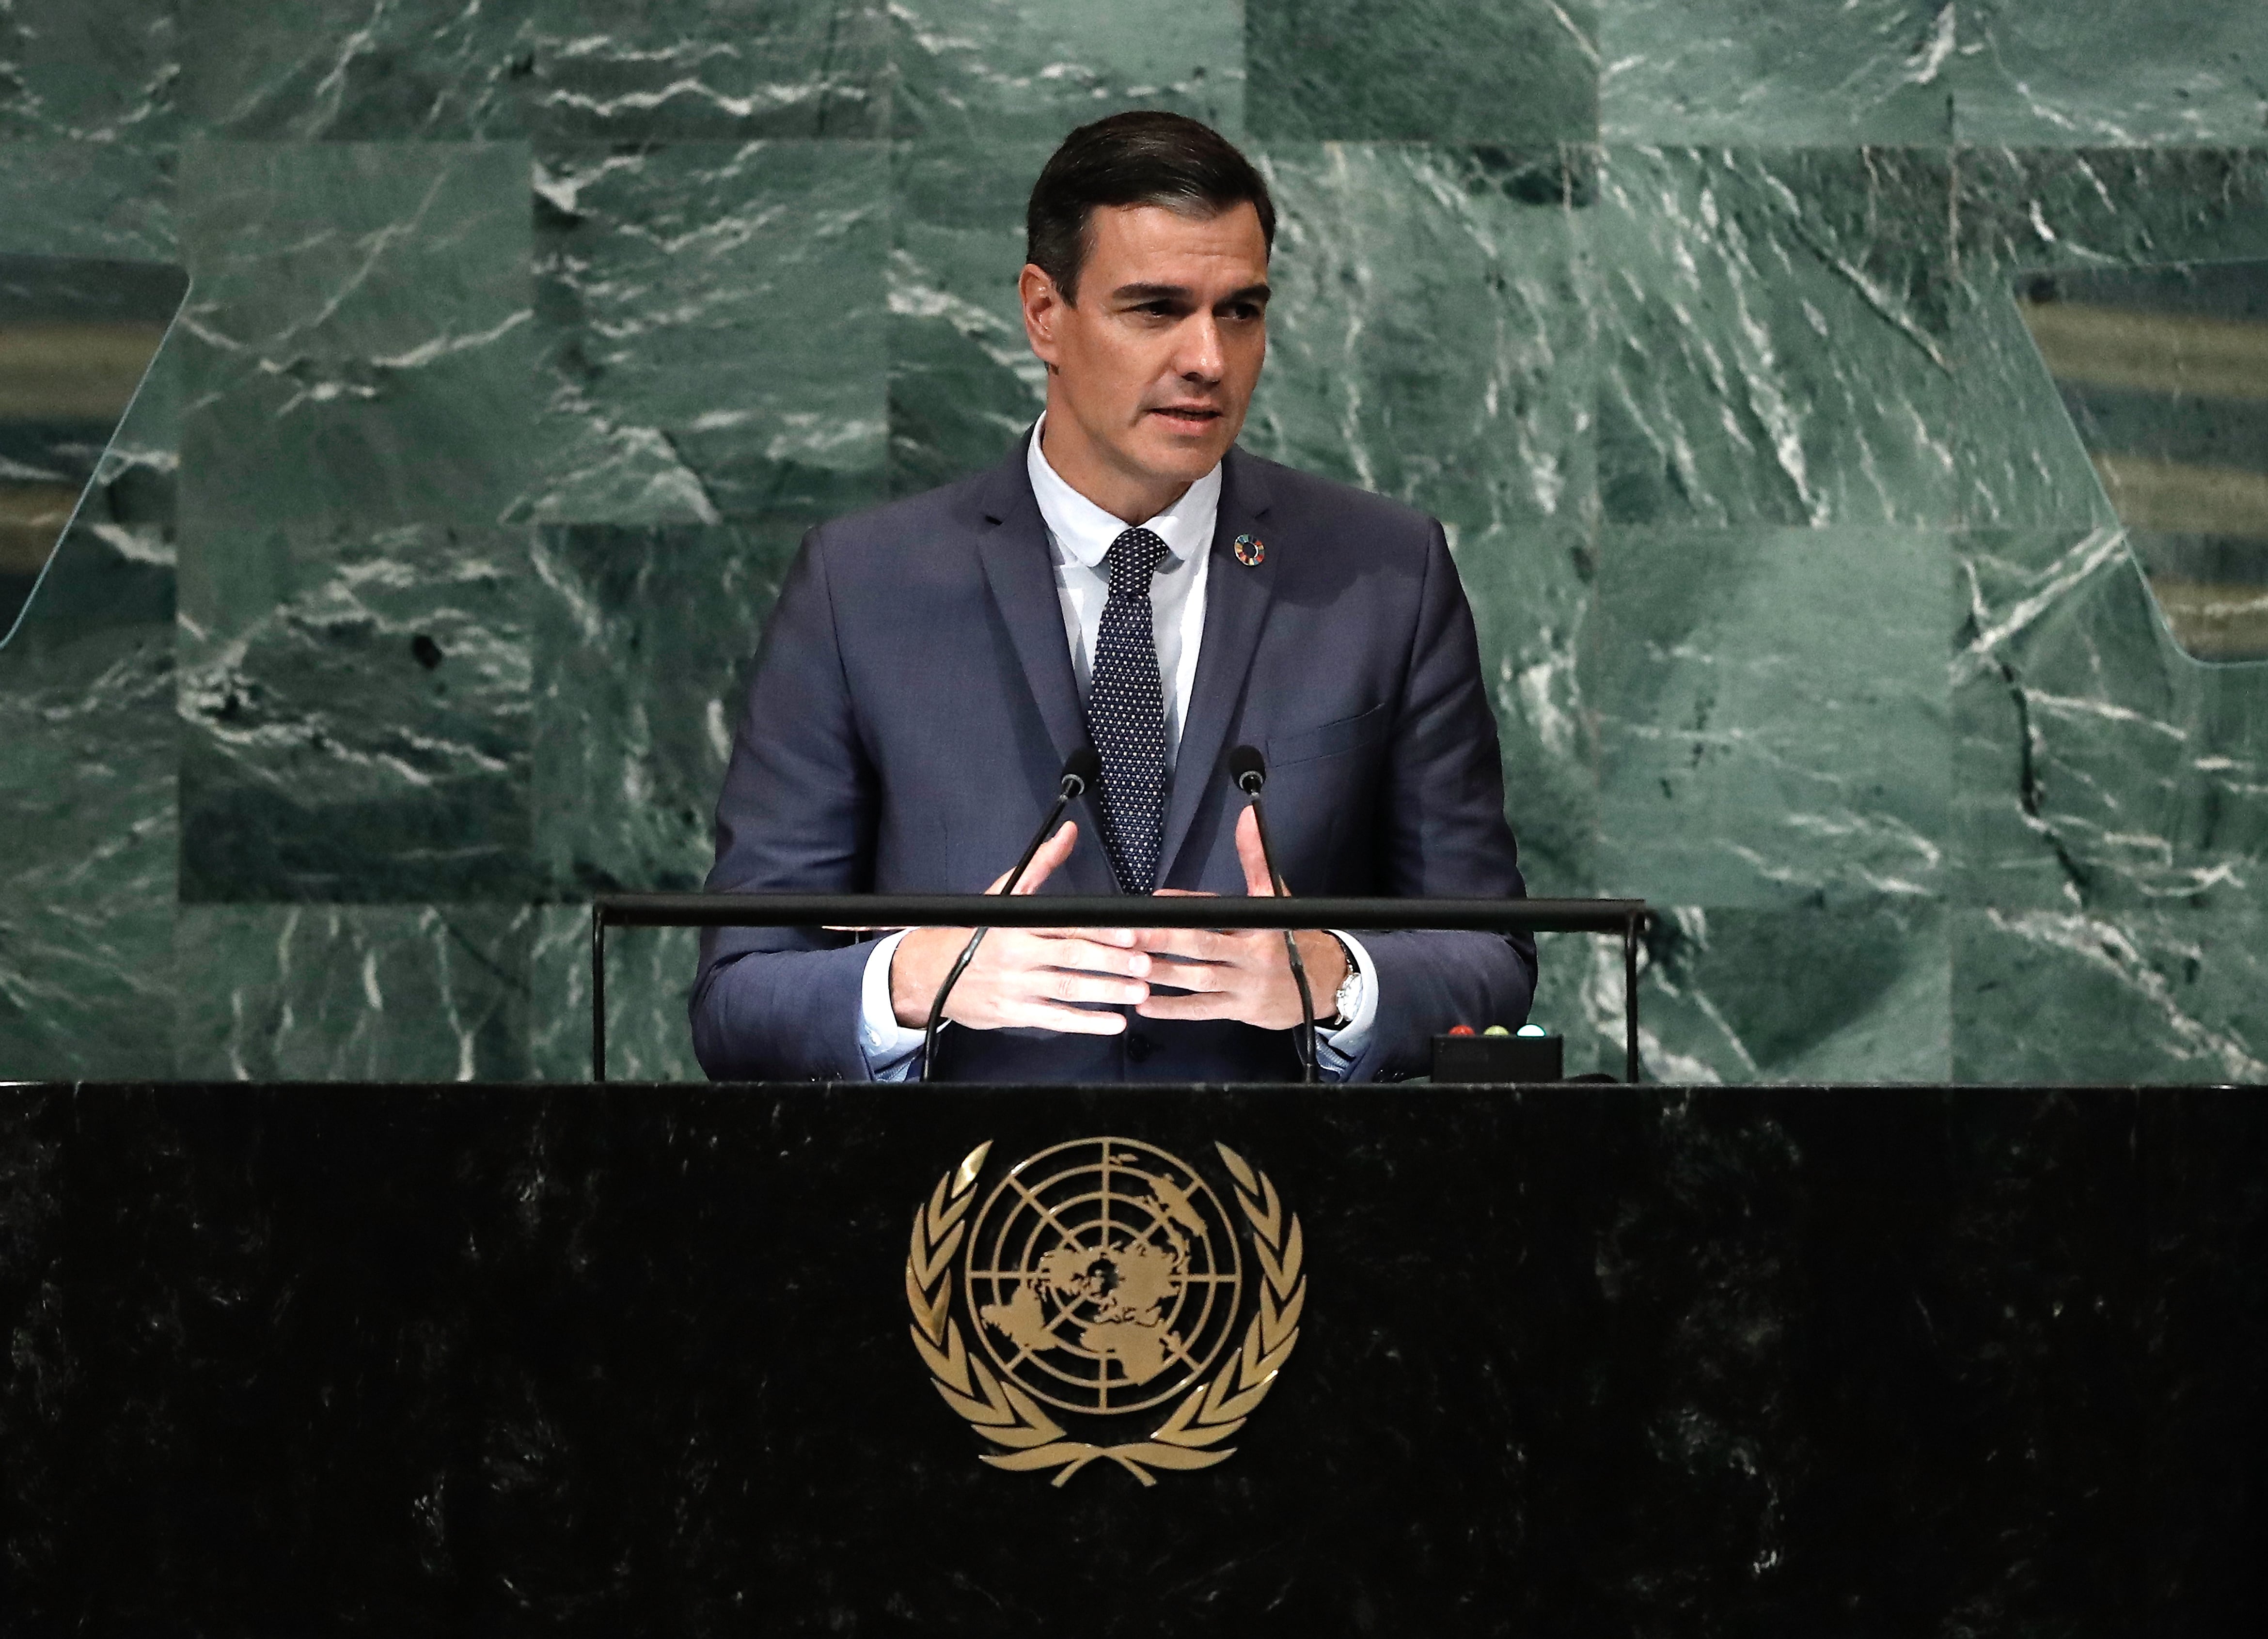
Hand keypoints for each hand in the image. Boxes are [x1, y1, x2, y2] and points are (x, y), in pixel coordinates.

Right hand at [887, 821, 1152, 1033]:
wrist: (932, 974)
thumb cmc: (978, 933)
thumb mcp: (1004, 895)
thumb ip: (1040, 864)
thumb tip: (1068, 832)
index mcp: (1017, 924)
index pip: (1066, 926)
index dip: (1101, 931)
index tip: (1132, 933)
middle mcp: (1017, 956)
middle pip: (1071, 959)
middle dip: (1112, 963)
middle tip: (1145, 964)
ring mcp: (1016, 988)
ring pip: (1068, 990)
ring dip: (1107, 992)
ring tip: (1141, 992)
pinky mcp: (1016, 1014)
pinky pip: (1056, 1019)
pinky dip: (1087, 1023)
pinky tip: (1114, 1023)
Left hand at [1130, 806, 1348, 1030]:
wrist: (1327, 983)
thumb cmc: (1293, 937)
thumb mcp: (1278, 896)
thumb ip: (1257, 858)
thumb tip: (1248, 815)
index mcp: (1259, 924)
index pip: (1219, 911)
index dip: (1187, 905)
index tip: (1155, 901)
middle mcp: (1251, 955)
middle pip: (1202, 945)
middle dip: (1164, 940)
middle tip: (1128, 935)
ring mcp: (1244, 985)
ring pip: (1199, 980)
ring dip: (1163, 974)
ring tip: (1129, 966)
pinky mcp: (1239, 1010)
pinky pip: (1202, 1009)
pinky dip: (1174, 1009)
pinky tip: (1145, 1004)